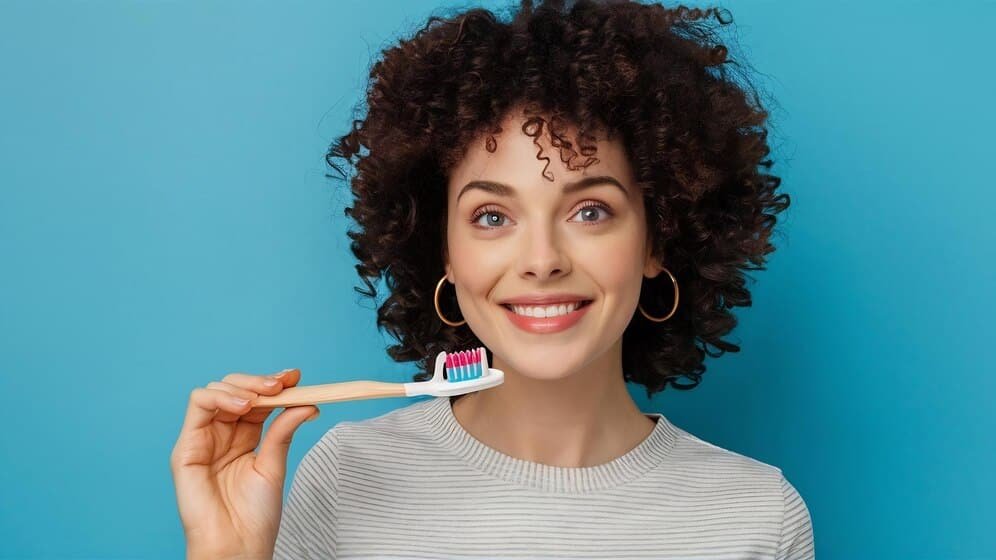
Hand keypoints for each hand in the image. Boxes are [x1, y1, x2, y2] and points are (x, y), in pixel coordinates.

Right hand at [170, 368, 318, 558]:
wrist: (237, 545)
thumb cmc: (253, 515)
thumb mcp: (275, 464)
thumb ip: (283, 431)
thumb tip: (307, 402)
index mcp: (245, 437)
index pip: (256, 399)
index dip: (274, 384)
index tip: (296, 377)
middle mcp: (222, 434)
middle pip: (234, 389)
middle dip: (259, 381)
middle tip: (282, 384)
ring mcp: (203, 438)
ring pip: (214, 391)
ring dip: (241, 386)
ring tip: (262, 398)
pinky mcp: (186, 447)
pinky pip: (197, 405)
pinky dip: (221, 396)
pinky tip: (244, 407)